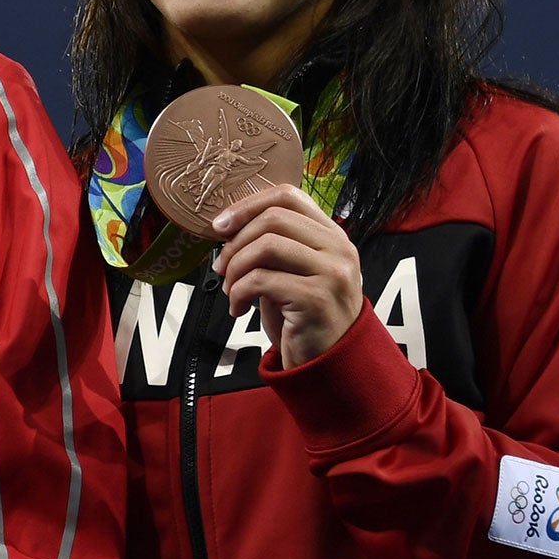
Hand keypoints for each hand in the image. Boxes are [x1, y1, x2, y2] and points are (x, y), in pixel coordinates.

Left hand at [212, 184, 362, 368]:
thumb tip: (226, 227)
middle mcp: (339, 248)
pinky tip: (238, 308)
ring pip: (266, 245)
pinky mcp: (316, 298)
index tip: (220, 226)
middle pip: (273, 218)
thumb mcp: (292, 271)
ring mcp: (332, 272)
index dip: (247, 205)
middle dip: (235, 241)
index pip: (289, 196)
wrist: (330, 362)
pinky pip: (260, 280)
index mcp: (332, 235)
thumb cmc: (303, 316)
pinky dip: (238, 292)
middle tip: (220, 266)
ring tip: (230, 289)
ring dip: (235, 267)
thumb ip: (272, 245)